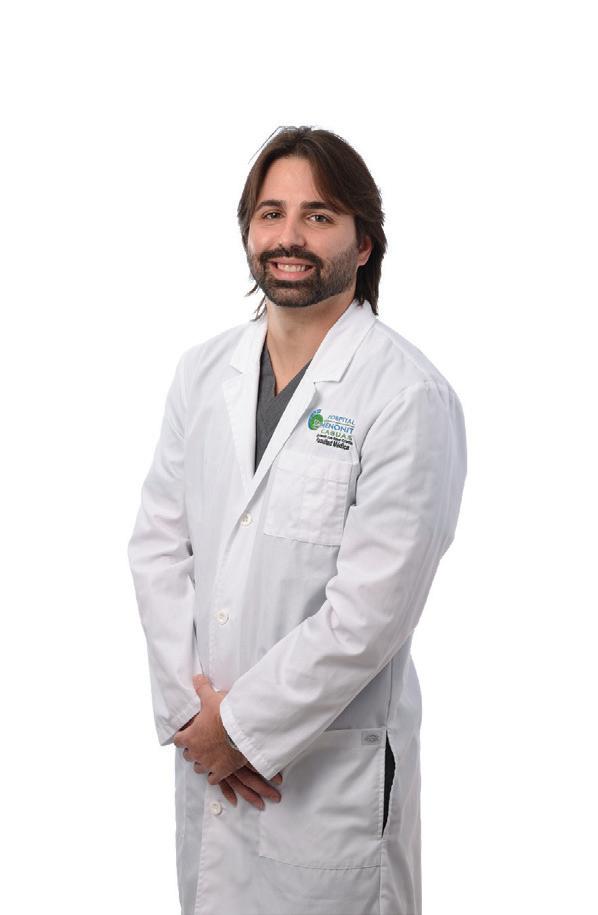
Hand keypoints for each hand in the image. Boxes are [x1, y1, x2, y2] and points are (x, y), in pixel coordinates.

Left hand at [175, 675, 283, 809]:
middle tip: (201, 743)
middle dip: (192, 750)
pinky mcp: (221, 771)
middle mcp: (196, 753)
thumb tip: (196, 677)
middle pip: (187, 755)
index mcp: (190, 737)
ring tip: (209, 756)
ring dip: (202, 762)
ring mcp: (208, 764)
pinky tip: (218, 769)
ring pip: (198, 768)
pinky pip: (213, 779)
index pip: (177, 740)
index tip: (188, 734)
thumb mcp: (211, 698)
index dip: (182, 737)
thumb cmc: (225, 715)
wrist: (242, 731)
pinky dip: (214, 775)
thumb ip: (202, 688)